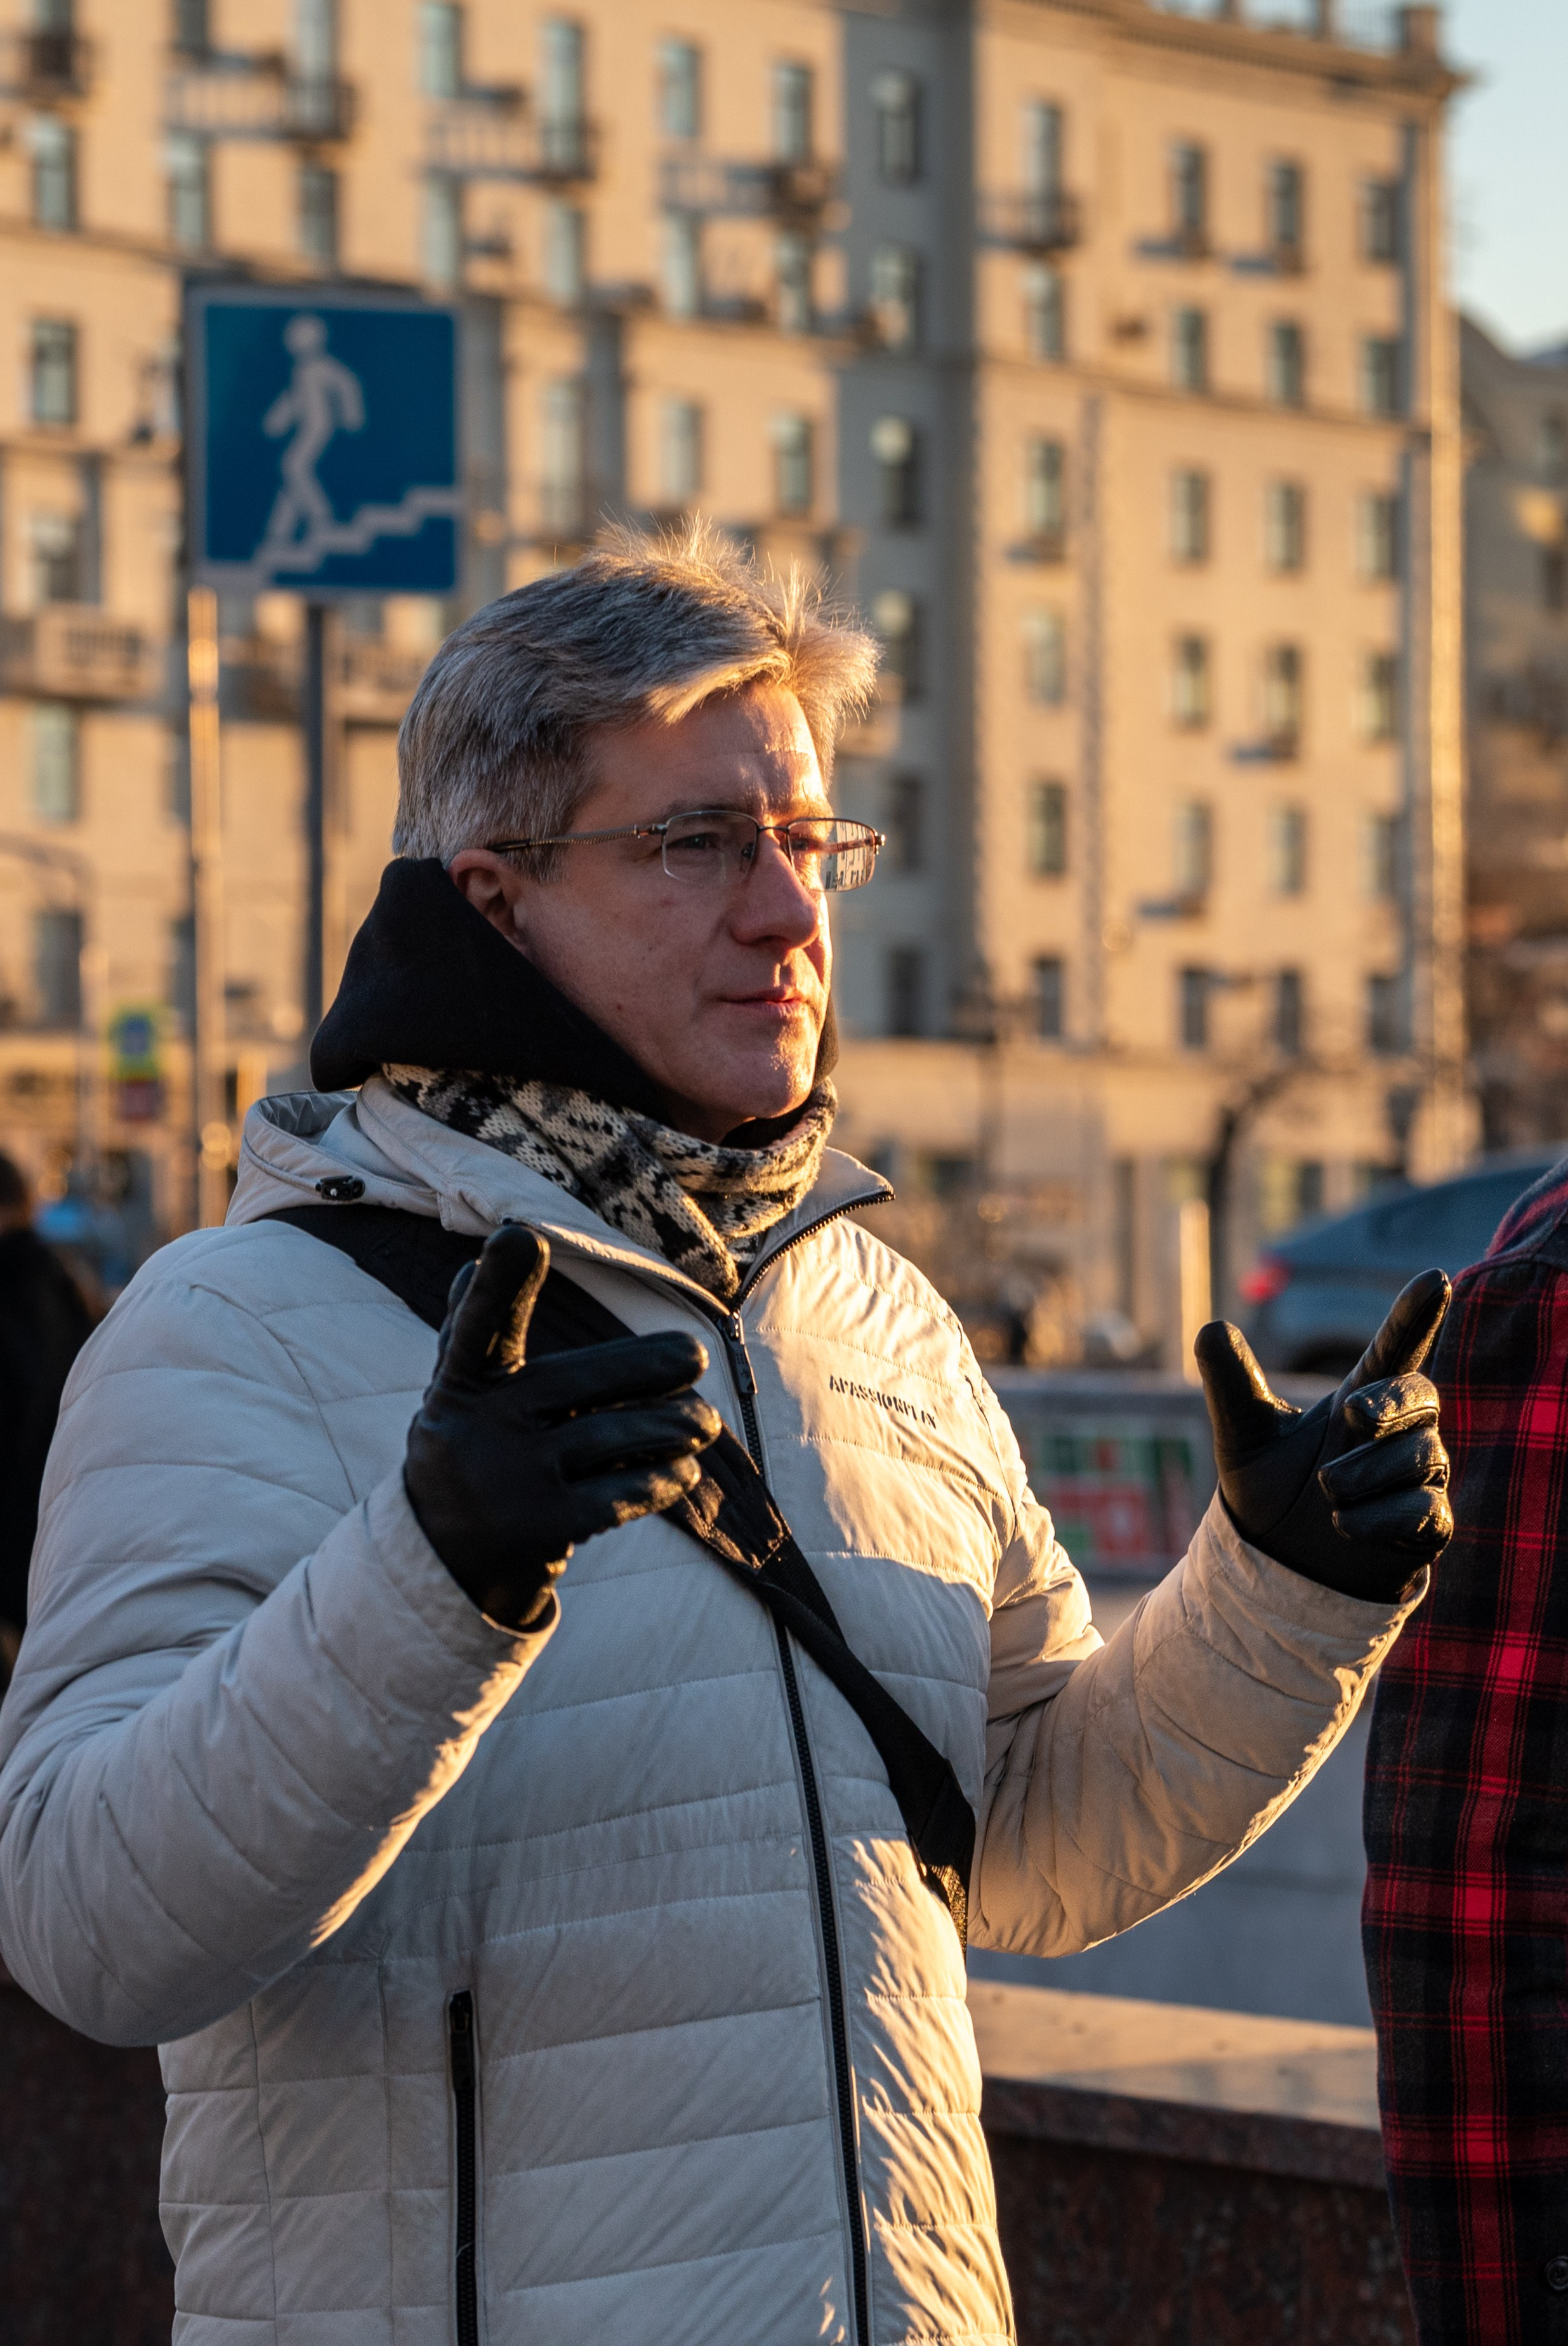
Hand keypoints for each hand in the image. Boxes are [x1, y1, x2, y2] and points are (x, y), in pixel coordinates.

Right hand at [403, 1225, 719, 1626]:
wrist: (444, 1567)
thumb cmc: (472, 1456)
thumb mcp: (461, 1396)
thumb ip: (478, 1331)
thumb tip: (485, 1257)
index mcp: (461, 1385)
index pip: (479, 1327)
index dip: (499, 1285)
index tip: (520, 1238)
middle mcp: (480, 1428)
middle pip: (585, 1378)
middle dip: (652, 1366)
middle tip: (697, 1356)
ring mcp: (511, 1481)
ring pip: (620, 1435)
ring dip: (677, 1427)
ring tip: (703, 1423)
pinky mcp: (544, 1528)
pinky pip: (627, 1491)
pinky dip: (666, 1478)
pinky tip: (682, 1471)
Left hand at [1194, 1270, 1453, 1603]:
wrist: (1279, 1569)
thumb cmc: (1271, 1493)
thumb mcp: (1244, 1437)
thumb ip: (1232, 1384)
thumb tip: (1209, 1326)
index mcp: (1359, 1398)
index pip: (1396, 1348)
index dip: (1416, 1315)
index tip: (1434, 1277)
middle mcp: (1398, 1432)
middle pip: (1421, 1394)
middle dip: (1391, 1403)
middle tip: (1353, 1417)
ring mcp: (1420, 1479)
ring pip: (1420, 1457)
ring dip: (1364, 1475)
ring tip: (1325, 1493)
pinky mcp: (1428, 1527)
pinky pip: (1422, 1512)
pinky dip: (1376, 1518)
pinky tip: (1344, 1526)